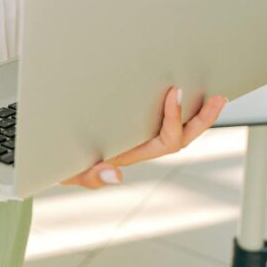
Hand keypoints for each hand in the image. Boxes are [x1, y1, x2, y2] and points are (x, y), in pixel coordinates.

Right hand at [59, 87, 228, 188]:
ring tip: (216, 95)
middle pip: (182, 137)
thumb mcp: (70, 171)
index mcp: (133, 154)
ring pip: (178, 128)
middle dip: (201, 119)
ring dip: (198, 113)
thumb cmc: (59, 160)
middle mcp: (141, 144)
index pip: (166, 141)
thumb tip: (117, 176)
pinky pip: (163, 116)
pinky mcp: (133, 119)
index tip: (174, 92)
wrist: (48, 148)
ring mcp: (139, 133)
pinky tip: (188, 90)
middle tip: (218, 98)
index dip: (175, 119)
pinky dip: (180, 106)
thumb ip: (91, 176)